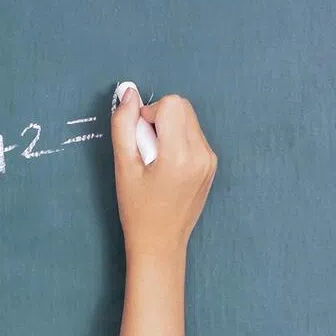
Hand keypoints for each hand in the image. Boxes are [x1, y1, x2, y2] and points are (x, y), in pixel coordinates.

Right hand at [111, 86, 217, 259]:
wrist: (160, 243)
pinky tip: (167, 168)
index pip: (171, 104)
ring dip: (168, 131)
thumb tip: (128, 92)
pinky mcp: (212, 164)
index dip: (148, 115)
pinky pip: (193, 136)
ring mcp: (210, 159)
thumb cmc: (137, 210)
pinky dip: (177, 142)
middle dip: (159, 120)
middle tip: (146, 152)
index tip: (139, 141)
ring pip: (188, 120)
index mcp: (180, 155)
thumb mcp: (124, 168)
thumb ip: (123, 126)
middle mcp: (202, 153)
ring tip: (156, 163)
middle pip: (182, 107)